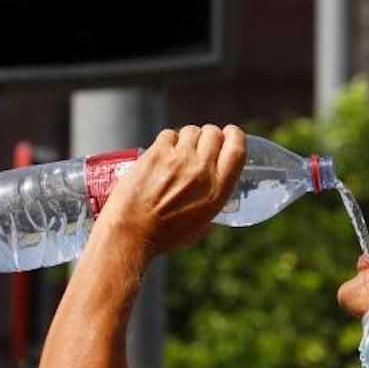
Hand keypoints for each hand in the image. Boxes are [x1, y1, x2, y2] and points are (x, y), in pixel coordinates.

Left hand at [98, 124, 247, 255]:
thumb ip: (209, 215)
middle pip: (213, 134)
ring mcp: (179, 159)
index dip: (234, 136)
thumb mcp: (198, 228)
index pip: (236, 149)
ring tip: (177, 153)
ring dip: (186, 139)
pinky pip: (168, 135)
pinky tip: (161, 155)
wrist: (131, 232)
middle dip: (208, 136)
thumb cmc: (163, 236)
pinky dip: (167, 142)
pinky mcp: (156, 153)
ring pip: (190, 131)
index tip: (229, 134)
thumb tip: (211, 215)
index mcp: (217, 190)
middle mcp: (201, 171)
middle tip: (199, 146)